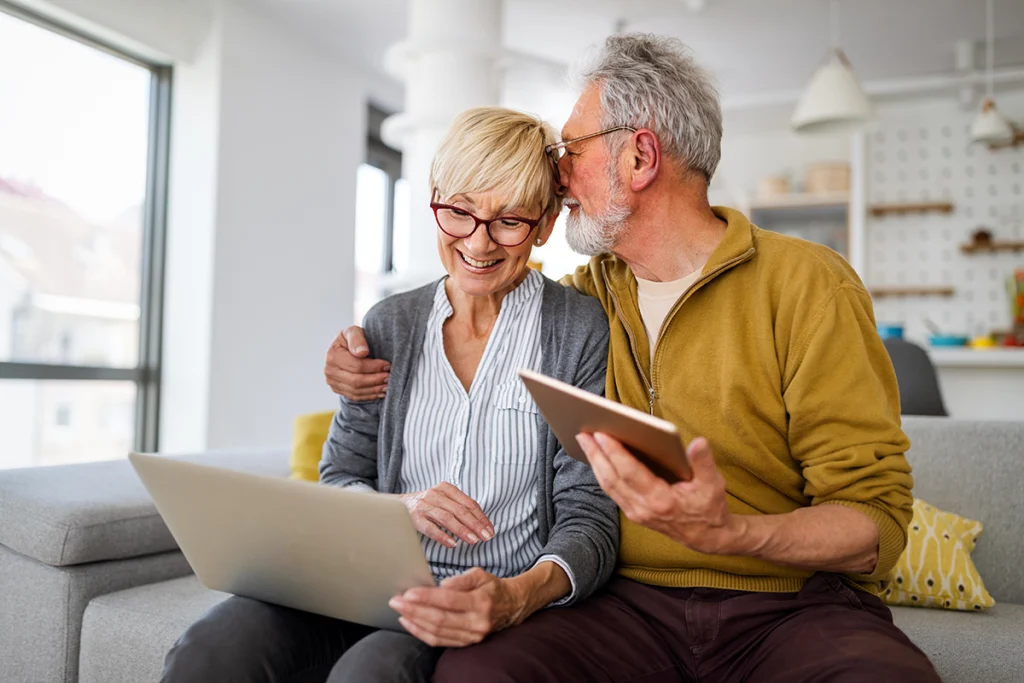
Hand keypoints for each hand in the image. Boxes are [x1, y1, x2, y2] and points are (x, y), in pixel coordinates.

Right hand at [324, 326, 389, 400]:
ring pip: (355, 391)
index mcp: (333, 355)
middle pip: (356, 381)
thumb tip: (362, 352)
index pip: (356, 365)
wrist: (345, 347)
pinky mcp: (337, 389)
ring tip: (387, 386)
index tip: (387, 365)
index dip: (374, 367)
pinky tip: (380, 392)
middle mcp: (330, 370)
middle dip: (375, 380)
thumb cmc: (352, 338)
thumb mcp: (354, 331)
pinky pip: (354, 396)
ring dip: (374, 390)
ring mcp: (332, 382)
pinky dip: (369, 396)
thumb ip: (357, 339)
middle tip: (389, 377)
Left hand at [390, 568, 525, 646]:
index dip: (426, 597)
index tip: (408, 592)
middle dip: (414, 610)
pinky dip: (422, 633)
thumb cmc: (492, 587)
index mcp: (481, 602)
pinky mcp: (467, 643)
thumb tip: (441, 585)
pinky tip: (410, 623)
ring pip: (437, 632)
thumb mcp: (480, 574)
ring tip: (399, 611)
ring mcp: (472, 636)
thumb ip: (462, 579)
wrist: (511, 606)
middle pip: (439, 619)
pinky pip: (440, 641)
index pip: (448, 600)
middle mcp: (477, 622)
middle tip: (396, 601)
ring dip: (415, 622)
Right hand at [398, 483, 494, 547]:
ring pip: (447, 518)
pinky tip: (453, 544)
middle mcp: (435, 494)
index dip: (481, 517)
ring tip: (473, 540)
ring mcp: (424, 505)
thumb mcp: (443, 500)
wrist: (398, 505)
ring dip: (462, 530)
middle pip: (460, 510)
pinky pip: (430, 528)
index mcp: (446, 488)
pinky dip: (443, 536)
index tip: (490, 530)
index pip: (468, 503)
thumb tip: (482, 524)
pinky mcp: (414, 518)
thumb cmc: (427, 505)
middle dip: (475, 524)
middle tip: (486, 537)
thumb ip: (459, 507)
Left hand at [576, 432, 742, 555]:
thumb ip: (704, 462)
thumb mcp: (713, 484)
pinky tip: (597, 458)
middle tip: (583, 433)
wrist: (707, 538)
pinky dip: (602, 473)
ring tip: (585, 441)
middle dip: (596, 455)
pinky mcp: (633, 513)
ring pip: (608, 485)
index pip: (630, 473)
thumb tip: (698, 442)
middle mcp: (643, 508)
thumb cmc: (710, 508)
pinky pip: (612, 490)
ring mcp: (636, 512)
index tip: (601, 434)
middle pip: (612, 478)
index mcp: (661, 501)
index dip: (614, 453)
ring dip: (595, 463)